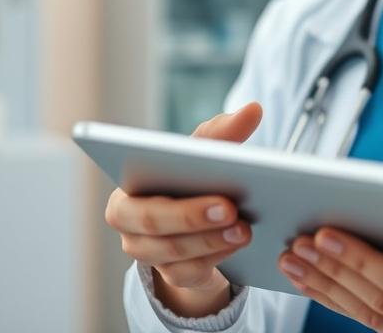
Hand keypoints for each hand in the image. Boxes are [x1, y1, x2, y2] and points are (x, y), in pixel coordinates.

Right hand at [104, 102, 263, 316]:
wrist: (197, 222)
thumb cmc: (193, 177)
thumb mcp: (204, 152)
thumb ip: (225, 131)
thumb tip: (255, 109)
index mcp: (127, 183)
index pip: (134, 176)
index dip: (156, 168)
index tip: (193, 169)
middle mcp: (128, 221)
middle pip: (152, 220)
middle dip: (191, 215)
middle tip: (230, 207)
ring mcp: (146, 251)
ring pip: (172, 250)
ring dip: (210, 240)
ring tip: (244, 229)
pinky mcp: (169, 274)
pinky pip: (187, 271)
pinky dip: (215, 257)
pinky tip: (238, 244)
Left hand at [278, 223, 382, 332]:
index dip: (362, 260)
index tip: (329, 234)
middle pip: (377, 301)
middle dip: (333, 271)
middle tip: (297, 242)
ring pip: (370, 317)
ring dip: (329, 290)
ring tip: (294, 262)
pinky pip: (378, 325)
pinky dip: (344, 305)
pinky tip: (321, 284)